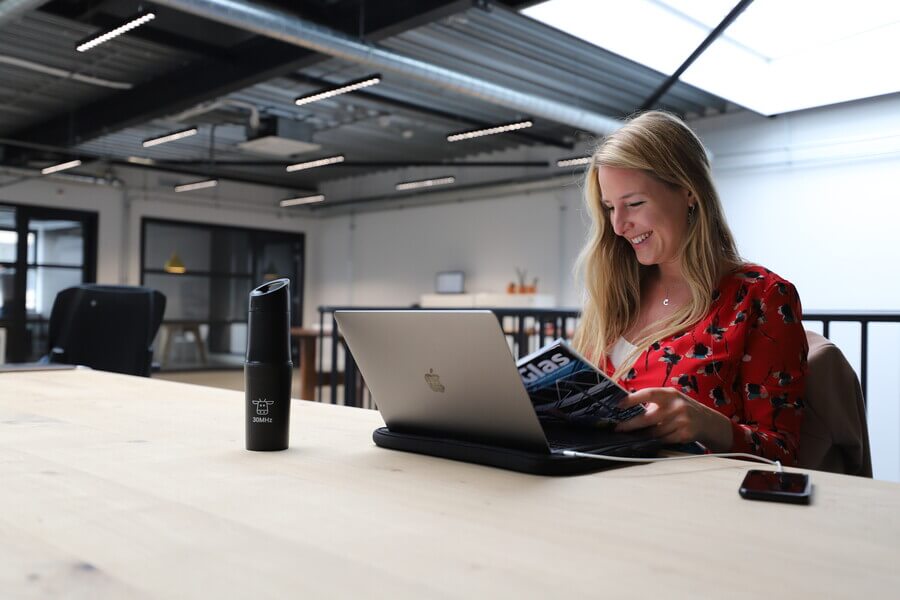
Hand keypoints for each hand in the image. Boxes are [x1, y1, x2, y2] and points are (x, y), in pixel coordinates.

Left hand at [615, 387, 733, 450]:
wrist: (708, 422)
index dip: (632, 399)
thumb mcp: (671, 399)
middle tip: (618, 428)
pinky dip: (654, 441)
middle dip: (630, 425)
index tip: (618, 405)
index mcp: (669, 394)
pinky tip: (647, 442)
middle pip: (647, 418)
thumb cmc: (682, 408)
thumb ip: (653, 402)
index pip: (648, 394)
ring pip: (654, 432)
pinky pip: (663, 440)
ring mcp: (682, 421)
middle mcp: (676, 406)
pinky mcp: (685, 435)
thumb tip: (626, 408)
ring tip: (631, 436)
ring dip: (641, 435)